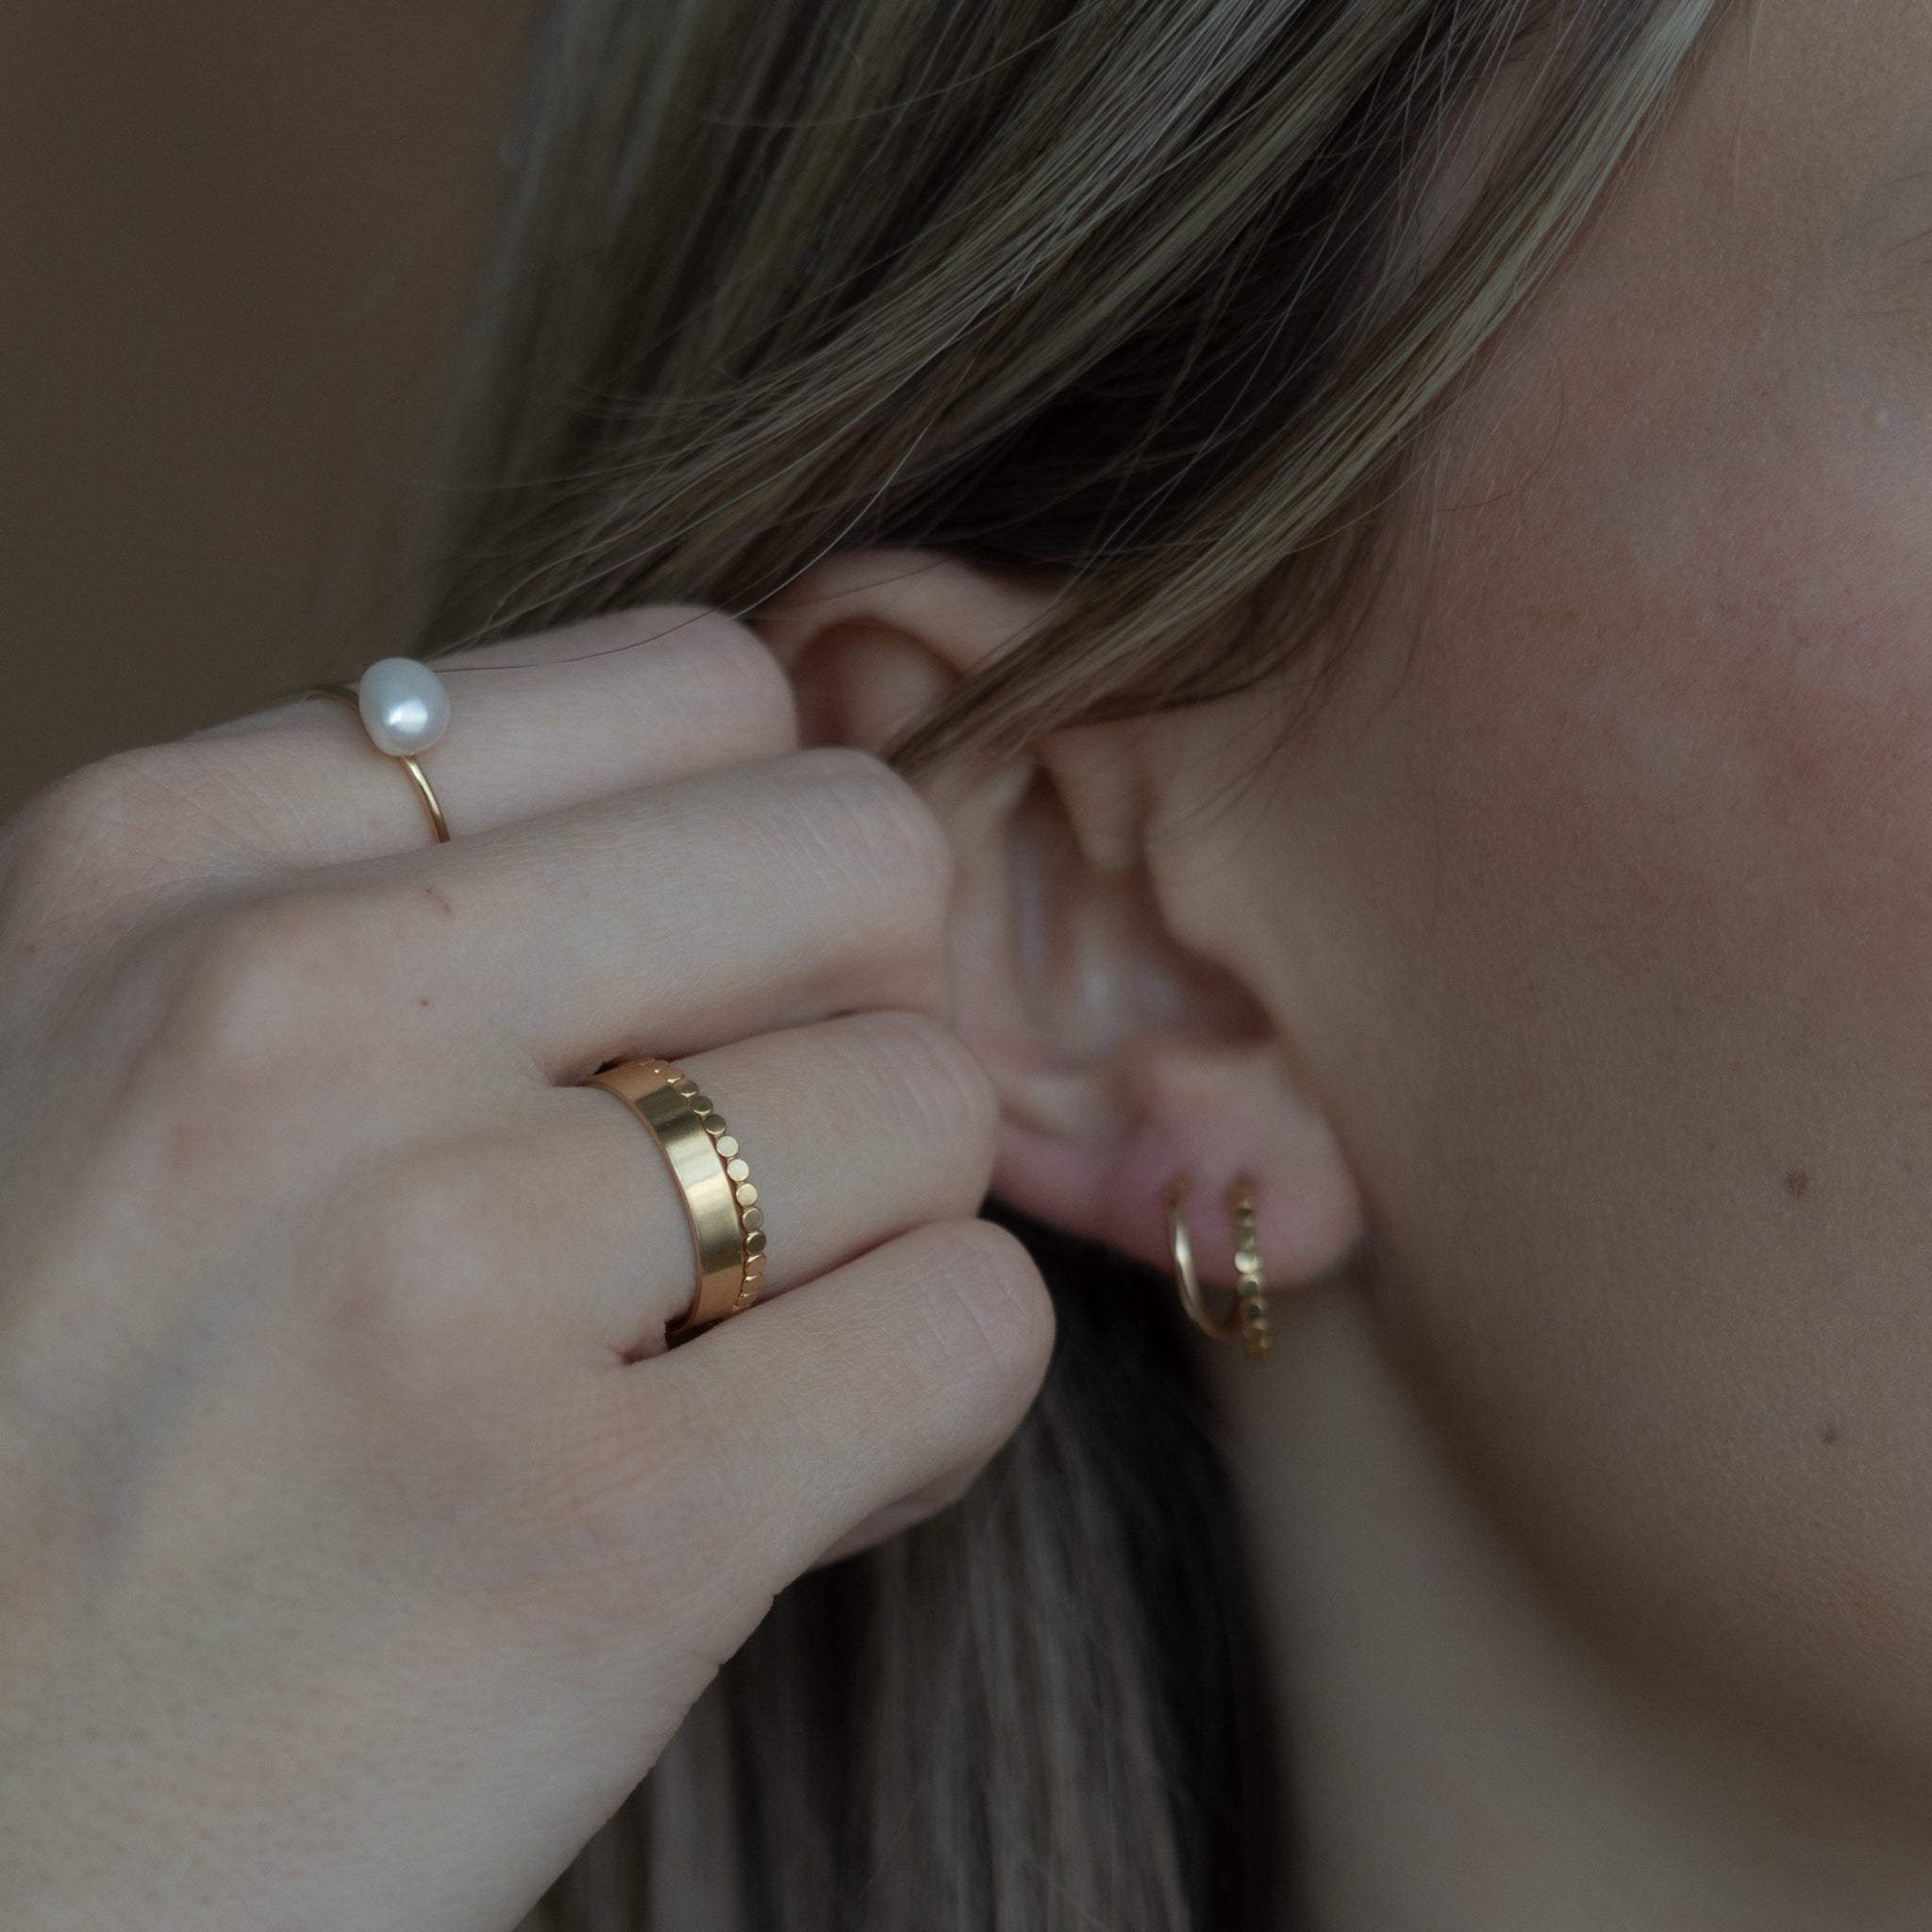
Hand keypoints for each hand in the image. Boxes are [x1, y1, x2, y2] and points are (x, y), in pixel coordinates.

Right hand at [0, 610, 1052, 1929]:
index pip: (696, 685)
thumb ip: (397, 905)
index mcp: (174, 862)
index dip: (754, 851)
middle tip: (756, 1158)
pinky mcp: (593, 1543)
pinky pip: (972, 1330)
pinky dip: (925, 1408)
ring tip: (728, 1358)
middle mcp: (289, 1014)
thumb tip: (744, 821)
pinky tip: (775, 1488)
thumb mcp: (117, 1061)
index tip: (696, 996)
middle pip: (860, 848)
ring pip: (933, 1100)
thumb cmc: (46, 1435)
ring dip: (878, 1235)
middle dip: (858, 1003)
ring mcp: (439, 1269)